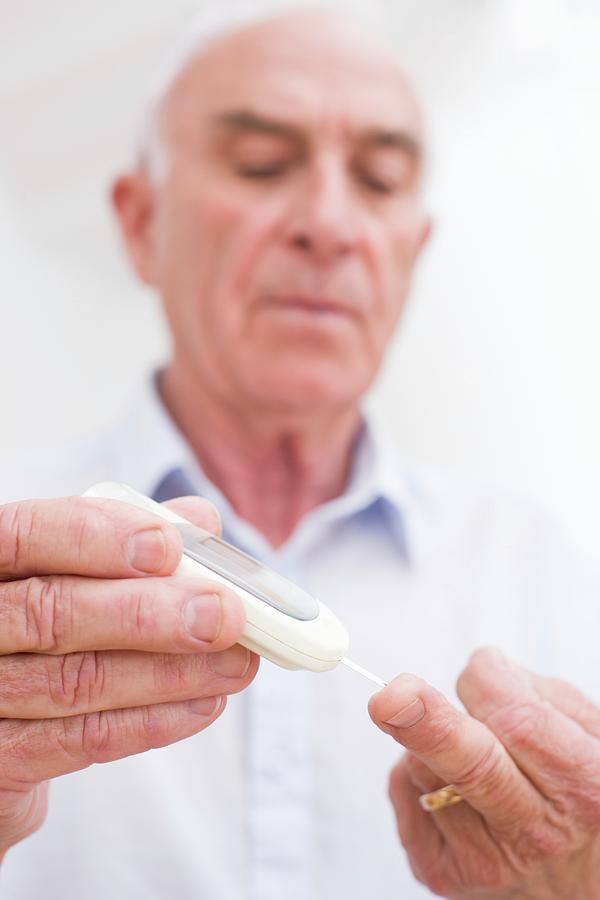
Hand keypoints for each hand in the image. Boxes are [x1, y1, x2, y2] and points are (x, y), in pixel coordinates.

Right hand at [0, 494, 257, 858]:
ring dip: (168, 672)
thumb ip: (130, 544)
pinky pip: (79, 740)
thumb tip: (200, 522)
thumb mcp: (76, 574)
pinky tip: (203, 703)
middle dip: (149, 613)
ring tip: (236, 663)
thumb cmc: (46, 627)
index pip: (26, 537)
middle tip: (224, 614)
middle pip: (51, 613)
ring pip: (75, 681)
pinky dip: (150, 721)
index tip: (168, 547)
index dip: (96, 538)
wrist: (3, 722)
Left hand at [369, 648, 599, 898]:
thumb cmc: (573, 785)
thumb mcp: (584, 731)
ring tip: (472, 755)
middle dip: (427, 726)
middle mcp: (536, 834)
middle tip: (388, 698)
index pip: (519, 724)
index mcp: (581, 788)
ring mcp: (487, 863)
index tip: (480, 664)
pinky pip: (403, 791)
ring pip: (425, 767)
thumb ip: (534, 693)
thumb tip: (475, 671)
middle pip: (471, 765)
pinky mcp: (441, 874)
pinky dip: (415, 769)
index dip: (488, 683)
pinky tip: (449, 783)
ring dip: (430, 738)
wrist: (575, 876)